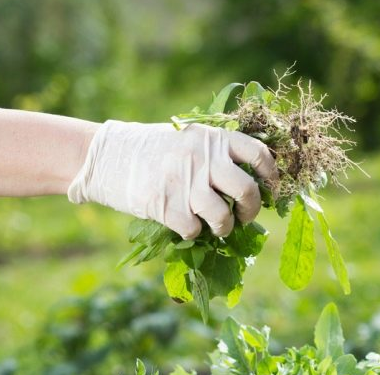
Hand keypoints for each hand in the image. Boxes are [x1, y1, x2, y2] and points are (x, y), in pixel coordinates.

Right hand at [67, 120, 276, 238]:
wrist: (107, 156)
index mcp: (213, 139)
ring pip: (223, 217)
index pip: (258, 154)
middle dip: (251, 209)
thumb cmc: (154, 149)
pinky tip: (187, 225)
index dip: (272, 174)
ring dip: (225, 228)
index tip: (271, 187)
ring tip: (218, 227)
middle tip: (245, 215)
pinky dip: (194, 233)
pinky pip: (194, 230)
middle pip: (247, 190)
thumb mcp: (189, 137)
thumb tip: (252, 180)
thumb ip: (216, 152)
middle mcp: (203, 159)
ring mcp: (185, 183)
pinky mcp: (166, 206)